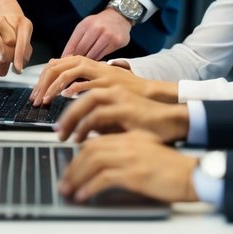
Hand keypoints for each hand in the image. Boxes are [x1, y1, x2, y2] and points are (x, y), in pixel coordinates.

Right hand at [0, 13, 33, 75]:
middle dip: (16, 53)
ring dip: (8, 52)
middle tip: (11, 65)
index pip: (20, 32)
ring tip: (2, 61)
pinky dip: (0, 50)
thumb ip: (10, 50)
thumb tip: (26, 55)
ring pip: (8, 36)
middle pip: (17, 34)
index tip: (20, 64)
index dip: (23, 49)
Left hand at [30, 56, 159, 105]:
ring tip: (46, 100)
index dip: (45, 78)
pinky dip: (75, 89)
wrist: (156, 99)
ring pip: (72, 73)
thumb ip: (87, 85)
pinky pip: (90, 85)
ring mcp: (105, 75)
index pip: (62, 64)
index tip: (36, 93)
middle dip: (44, 83)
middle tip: (36, 100)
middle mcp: (98, 67)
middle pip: (62, 66)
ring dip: (55, 88)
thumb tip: (66, 90)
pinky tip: (66, 96)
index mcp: (94, 66)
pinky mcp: (113, 87)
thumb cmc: (131, 97)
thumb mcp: (105, 87)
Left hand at [56, 86, 188, 143]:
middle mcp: (115, 92)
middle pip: (82, 100)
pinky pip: (98, 120)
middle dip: (66, 116)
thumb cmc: (151, 124)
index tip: (59, 126)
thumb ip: (103, 122)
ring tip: (65, 139)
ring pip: (87, 109)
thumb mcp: (122, 120)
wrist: (175, 123)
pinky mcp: (128, 113)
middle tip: (57, 132)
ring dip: (72, 123)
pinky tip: (80, 142)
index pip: (82, 95)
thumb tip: (82, 133)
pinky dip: (85, 132)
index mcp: (113, 91)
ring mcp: (122, 101)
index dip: (68, 110)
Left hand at [59, 132, 198, 203]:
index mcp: (130, 136)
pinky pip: (104, 178)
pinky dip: (90, 187)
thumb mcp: (146, 152)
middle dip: (72, 166)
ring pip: (93, 161)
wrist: (193, 174)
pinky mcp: (135, 173)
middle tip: (63, 180)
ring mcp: (131, 156)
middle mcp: (128, 142)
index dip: (78, 152)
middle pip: (90, 149)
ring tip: (68, 190)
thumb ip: (126, 152)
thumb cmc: (172, 168)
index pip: (96, 138)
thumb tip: (104, 164)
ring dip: (76, 176)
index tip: (69, 165)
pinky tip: (83, 195)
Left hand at [62, 9, 131, 59]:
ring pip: (93, 55)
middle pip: (82, 51)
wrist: (119, 17)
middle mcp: (96, 28)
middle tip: (74, 68)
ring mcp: (107, 35)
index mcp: (86, 24)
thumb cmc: (98, 24)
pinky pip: (103, 55)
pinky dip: (98, 60)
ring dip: (88, 62)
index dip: (67, 56)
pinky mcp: (116, 42)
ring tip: (85, 66)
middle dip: (77, 60)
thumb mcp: (85, 26)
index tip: (64, 64)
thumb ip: (76, 41)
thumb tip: (65, 58)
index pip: (73, 44)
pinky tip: (96, 62)